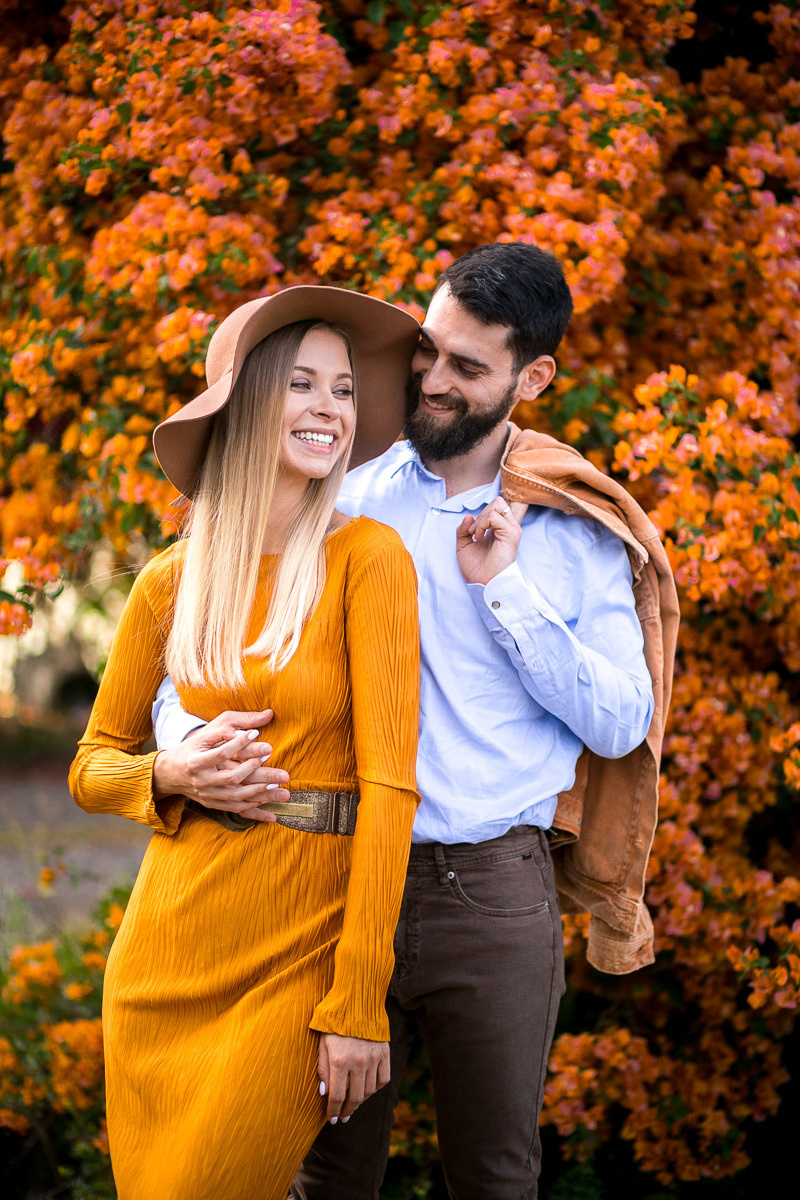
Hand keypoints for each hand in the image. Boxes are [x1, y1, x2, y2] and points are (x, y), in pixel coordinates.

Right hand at [152, 709, 290, 822]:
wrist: (171, 773)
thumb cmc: (193, 748)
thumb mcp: (208, 733)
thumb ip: (233, 725)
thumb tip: (267, 714)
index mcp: (197, 760)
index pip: (222, 752)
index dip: (240, 743)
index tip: (257, 734)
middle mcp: (202, 780)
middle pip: (233, 778)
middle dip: (260, 775)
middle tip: (284, 773)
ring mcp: (208, 795)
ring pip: (237, 797)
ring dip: (261, 794)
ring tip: (281, 789)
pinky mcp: (213, 804)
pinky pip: (236, 810)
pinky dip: (254, 813)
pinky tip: (272, 815)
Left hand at [317, 1033, 389, 1123]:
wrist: (355, 1002)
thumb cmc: (334, 1024)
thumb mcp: (322, 1045)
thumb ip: (323, 1070)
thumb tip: (325, 1094)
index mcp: (339, 1060)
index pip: (337, 1096)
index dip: (333, 1111)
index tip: (331, 1119)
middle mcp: (358, 1061)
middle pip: (355, 1097)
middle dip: (347, 1111)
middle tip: (342, 1117)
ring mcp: (374, 1058)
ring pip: (370, 1091)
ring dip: (361, 1102)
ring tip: (353, 1105)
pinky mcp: (384, 1053)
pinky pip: (383, 1079)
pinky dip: (376, 1088)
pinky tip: (367, 1089)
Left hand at [456, 497, 527, 585]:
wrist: (482, 584)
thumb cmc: (476, 569)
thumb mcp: (463, 545)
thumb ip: (463, 530)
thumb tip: (468, 516)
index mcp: (500, 530)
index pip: (501, 506)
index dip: (487, 509)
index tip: (473, 527)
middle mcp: (508, 528)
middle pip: (498, 502)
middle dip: (481, 513)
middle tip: (472, 532)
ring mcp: (511, 530)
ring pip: (498, 504)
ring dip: (481, 518)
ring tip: (475, 534)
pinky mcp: (511, 534)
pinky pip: (494, 516)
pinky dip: (482, 524)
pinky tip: (478, 537)